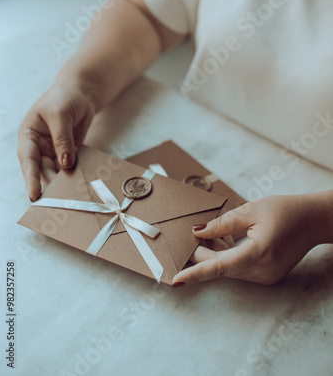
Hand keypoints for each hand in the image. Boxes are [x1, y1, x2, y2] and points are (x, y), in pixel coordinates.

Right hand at [18, 78, 95, 201]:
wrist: (81, 91)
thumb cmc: (64, 97)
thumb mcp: (60, 115)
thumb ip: (62, 140)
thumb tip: (66, 164)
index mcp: (29, 135)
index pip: (27, 160)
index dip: (30, 178)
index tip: (34, 195)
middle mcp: (38, 146)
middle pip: (42, 169)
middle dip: (49, 184)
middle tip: (58, 201)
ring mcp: (53, 150)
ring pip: (56, 171)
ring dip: (63, 182)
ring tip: (72, 195)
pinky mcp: (68, 152)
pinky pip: (70, 166)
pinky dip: (74, 175)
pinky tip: (82, 183)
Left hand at [172, 194, 332, 286]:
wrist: (313, 221)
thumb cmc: (285, 211)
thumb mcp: (251, 210)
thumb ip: (222, 224)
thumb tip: (197, 232)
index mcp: (258, 252)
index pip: (219, 267)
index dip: (195, 273)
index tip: (175, 280)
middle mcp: (262, 270)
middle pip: (220, 266)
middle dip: (202, 253)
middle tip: (188, 236)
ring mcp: (265, 276)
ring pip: (228, 268)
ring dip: (215, 254)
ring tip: (209, 234)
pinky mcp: (266, 275)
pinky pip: (238, 268)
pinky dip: (227, 256)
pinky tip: (222, 240)